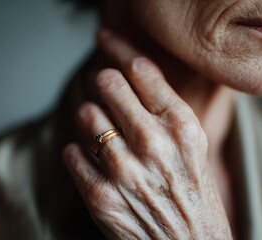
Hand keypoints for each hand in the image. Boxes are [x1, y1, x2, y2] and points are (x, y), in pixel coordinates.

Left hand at [63, 30, 231, 238]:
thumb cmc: (189, 192)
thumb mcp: (190, 144)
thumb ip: (161, 107)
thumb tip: (122, 73)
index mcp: (181, 126)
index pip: (140, 68)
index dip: (117, 47)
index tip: (104, 39)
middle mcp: (154, 144)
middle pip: (108, 83)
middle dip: (101, 82)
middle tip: (102, 89)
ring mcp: (124, 171)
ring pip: (85, 115)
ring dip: (88, 118)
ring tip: (100, 132)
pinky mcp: (100, 196)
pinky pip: (71, 152)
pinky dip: (76, 153)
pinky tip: (91, 162)